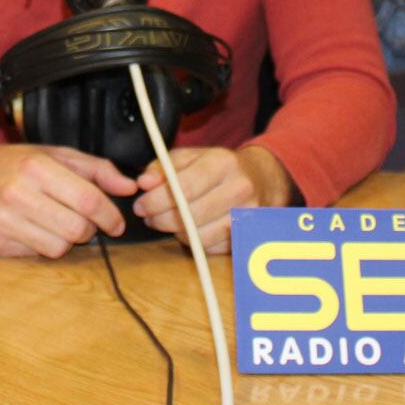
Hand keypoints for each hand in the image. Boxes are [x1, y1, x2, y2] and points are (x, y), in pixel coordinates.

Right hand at [0, 141, 138, 258]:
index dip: (109, 215)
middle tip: (85, 222)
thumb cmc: (15, 164)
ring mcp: (3, 221)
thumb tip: (130, 187)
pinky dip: (42, 245)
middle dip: (89, 229)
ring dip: (66, 240)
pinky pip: (35, 255)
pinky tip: (34, 228)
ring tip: (57, 223)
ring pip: (57, 248)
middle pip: (76, 228)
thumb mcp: (55, 155)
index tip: (116, 222)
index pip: (88, 200)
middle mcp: (18, 194)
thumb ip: (96, 169)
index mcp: (37, 167)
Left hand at [133, 146, 295, 253]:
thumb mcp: (192, 156)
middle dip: (161, 219)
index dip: (156, 200)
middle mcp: (239, 189)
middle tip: (148, 216)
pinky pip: (211, 248)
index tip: (141, 205)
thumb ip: (164, 167)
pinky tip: (189, 229)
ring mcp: (247, 215)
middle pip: (190, 215)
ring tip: (167, 221)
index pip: (183, 188)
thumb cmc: (221, 167)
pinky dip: (194, 242)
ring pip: (199, 236)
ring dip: (176, 232)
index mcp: (223, 163)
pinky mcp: (248, 236)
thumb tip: (144, 182)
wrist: (263, 179)